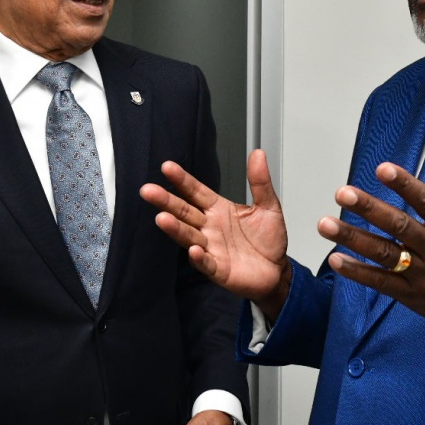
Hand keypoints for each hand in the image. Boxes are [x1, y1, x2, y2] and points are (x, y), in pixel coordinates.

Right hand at [141, 149, 290, 318]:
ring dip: (175, 228)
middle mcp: (209, 227)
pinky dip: (199, 257)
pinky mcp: (218, 269)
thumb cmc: (268, 239)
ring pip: (189, 236)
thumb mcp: (269, 206)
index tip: (167, 167)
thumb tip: (258, 154)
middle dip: (166, 201)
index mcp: (218, 209)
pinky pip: (206, 263)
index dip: (182, 180)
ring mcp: (211, 248)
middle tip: (148, 190)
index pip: (196, 192)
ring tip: (162, 219)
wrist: (276, 270)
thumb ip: (260, 182)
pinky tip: (193, 250)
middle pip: (184, 211)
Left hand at [317, 151, 424, 346]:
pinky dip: (358, 272)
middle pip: (399, 227)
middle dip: (369, 209)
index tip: (382, 169)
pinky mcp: (412, 295)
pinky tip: (336, 259)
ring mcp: (422, 274)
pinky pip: (381, 282)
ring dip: (353, 238)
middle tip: (343, 193)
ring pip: (384, 254)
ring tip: (325, 224)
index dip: (405, 185)